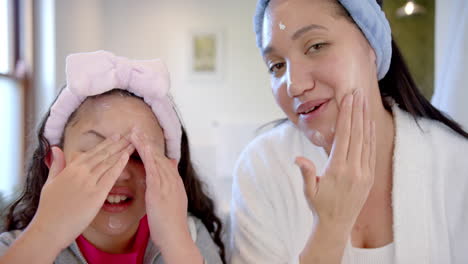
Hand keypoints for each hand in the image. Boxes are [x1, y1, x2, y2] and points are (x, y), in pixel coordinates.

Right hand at [31, 134, 133, 249]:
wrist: (48, 229)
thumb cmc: (48, 209)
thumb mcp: (49, 182)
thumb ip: (56, 165)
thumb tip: (56, 148)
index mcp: (70, 168)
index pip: (92, 152)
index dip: (106, 143)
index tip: (117, 136)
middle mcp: (80, 172)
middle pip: (103, 155)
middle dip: (118, 144)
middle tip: (131, 134)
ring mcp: (88, 183)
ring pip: (108, 163)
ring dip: (122, 151)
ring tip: (133, 143)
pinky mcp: (96, 195)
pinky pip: (110, 177)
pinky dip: (119, 166)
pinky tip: (126, 157)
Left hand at [129, 130, 190, 247]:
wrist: (176, 235)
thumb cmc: (170, 222)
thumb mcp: (173, 199)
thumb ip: (170, 183)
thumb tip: (170, 167)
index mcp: (173, 182)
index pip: (162, 160)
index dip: (151, 148)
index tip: (142, 137)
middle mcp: (172, 180)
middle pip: (159, 156)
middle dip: (147, 141)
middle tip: (136, 128)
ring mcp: (167, 184)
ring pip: (156, 160)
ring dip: (146, 145)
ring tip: (135, 132)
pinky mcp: (161, 190)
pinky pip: (155, 170)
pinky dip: (150, 158)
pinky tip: (144, 148)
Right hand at [295, 91, 375, 231]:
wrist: (337, 225)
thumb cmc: (319, 206)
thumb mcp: (309, 191)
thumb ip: (306, 173)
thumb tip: (298, 159)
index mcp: (338, 170)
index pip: (344, 136)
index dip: (347, 115)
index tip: (348, 99)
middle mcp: (355, 169)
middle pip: (357, 134)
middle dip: (357, 111)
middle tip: (357, 92)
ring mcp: (365, 173)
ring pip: (367, 140)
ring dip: (365, 119)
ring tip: (364, 102)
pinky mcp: (370, 176)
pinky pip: (371, 151)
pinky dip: (371, 134)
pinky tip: (369, 123)